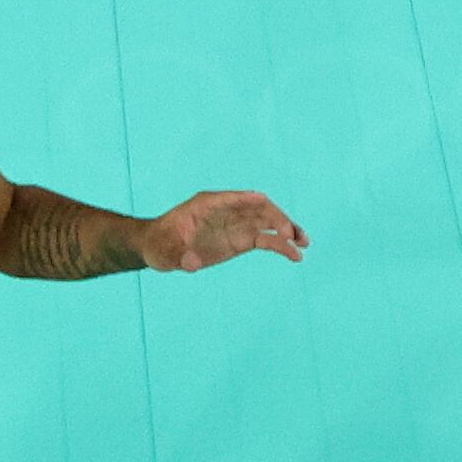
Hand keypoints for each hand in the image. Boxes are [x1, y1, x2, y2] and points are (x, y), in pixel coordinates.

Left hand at [142, 190, 307, 272]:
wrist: (159, 248)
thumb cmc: (159, 244)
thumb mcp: (163, 252)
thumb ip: (178, 256)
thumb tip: (192, 263)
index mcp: (206, 204)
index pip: (231, 198)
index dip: (247, 199)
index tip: (264, 202)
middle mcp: (226, 211)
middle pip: (256, 209)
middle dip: (275, 218)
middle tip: (290, 235)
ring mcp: (235, 224)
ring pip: (266, 223)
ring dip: (286, 230)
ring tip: (303, 243)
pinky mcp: (240, 240)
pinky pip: (265, 239)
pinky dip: (280, 246)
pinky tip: (295, 256)